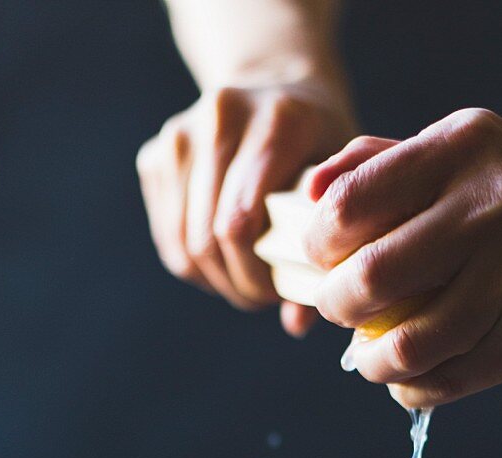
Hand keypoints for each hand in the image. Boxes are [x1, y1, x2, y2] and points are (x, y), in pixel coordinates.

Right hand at [137, 80, 354, 334]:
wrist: (278, 87)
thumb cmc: (324, 149)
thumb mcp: (345, 187)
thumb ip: (328, 250)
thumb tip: (295, 325)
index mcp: (277, 121)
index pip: (241, 222)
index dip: (257, 276)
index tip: (278, 292)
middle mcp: (221, 117)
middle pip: (209, 238)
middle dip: (236, 284)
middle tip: (262, 295)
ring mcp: (180, 134)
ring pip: (184, 245)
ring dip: (215, 280)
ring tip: (245, 281)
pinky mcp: (156, 154)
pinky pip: (168, 239)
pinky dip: (196, 265)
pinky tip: (225, 259)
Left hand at [304, 109, 501, 405]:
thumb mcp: (465, 156)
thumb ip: (382, 164)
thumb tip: (310, 193)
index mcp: (460, 149)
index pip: (349, 205)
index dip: (318, 246)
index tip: (325, 263)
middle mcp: (491, 203)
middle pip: (371, 278)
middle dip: (337, 308)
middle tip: (344, 313)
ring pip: (411, 342)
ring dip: (375, 364)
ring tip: (372, 359)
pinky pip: (453, 377)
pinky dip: (416, 390)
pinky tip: (411, 382)